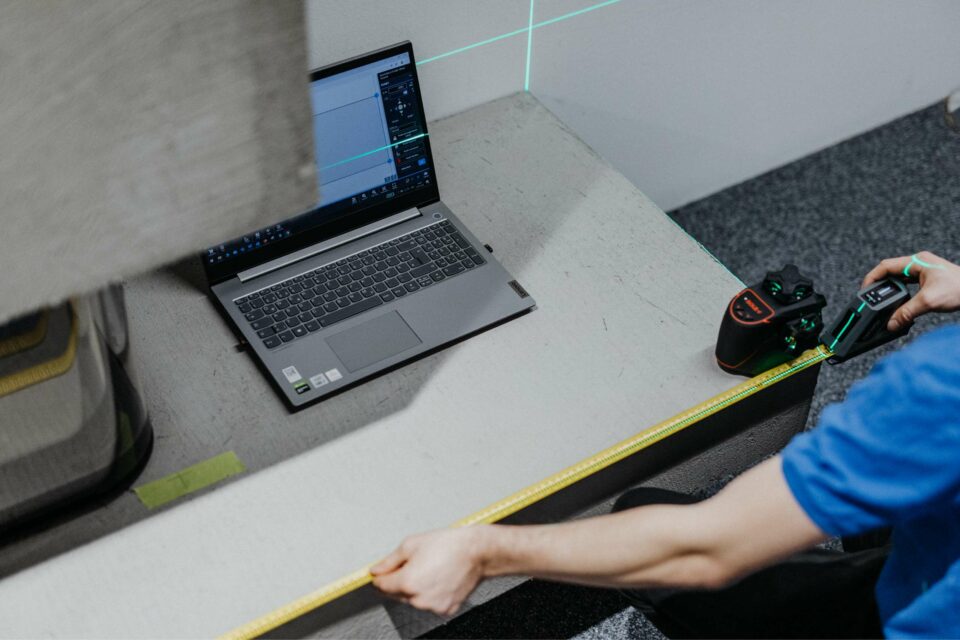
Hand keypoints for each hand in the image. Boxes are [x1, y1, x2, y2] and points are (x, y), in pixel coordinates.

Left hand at [370, 526, 489, 615]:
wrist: (477, 552)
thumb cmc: (449, 545)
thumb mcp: (412, 544)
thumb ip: (389, 560)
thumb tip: (376, 570)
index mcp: (407, 583)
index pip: (381, 585)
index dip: (380, 576)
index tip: (382, 572)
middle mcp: (419, 599)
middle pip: (396, 594)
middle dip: (399, 580)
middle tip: (413, 563)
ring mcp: (433, 607)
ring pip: (413, 600)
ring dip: (415, 588)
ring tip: (430, 568)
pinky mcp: (446, 609)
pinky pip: (430, 603)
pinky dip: (430, 593)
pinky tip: (439, 578)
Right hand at [862, 251, 959, 330]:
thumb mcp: (928, 302)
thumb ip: (906, 313)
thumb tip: (891, 323)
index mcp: (917, 261)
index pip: (885, 266)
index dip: (872, 277)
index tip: (864, 290)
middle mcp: (919, 263)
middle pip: (891, 272)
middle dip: (880, 285)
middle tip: (872, 298)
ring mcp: (925, 271)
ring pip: (899, 278)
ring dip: (891, 290)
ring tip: (884, 302)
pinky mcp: (929, 279)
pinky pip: (909, 284)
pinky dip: (902, 293)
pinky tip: (901, 303)